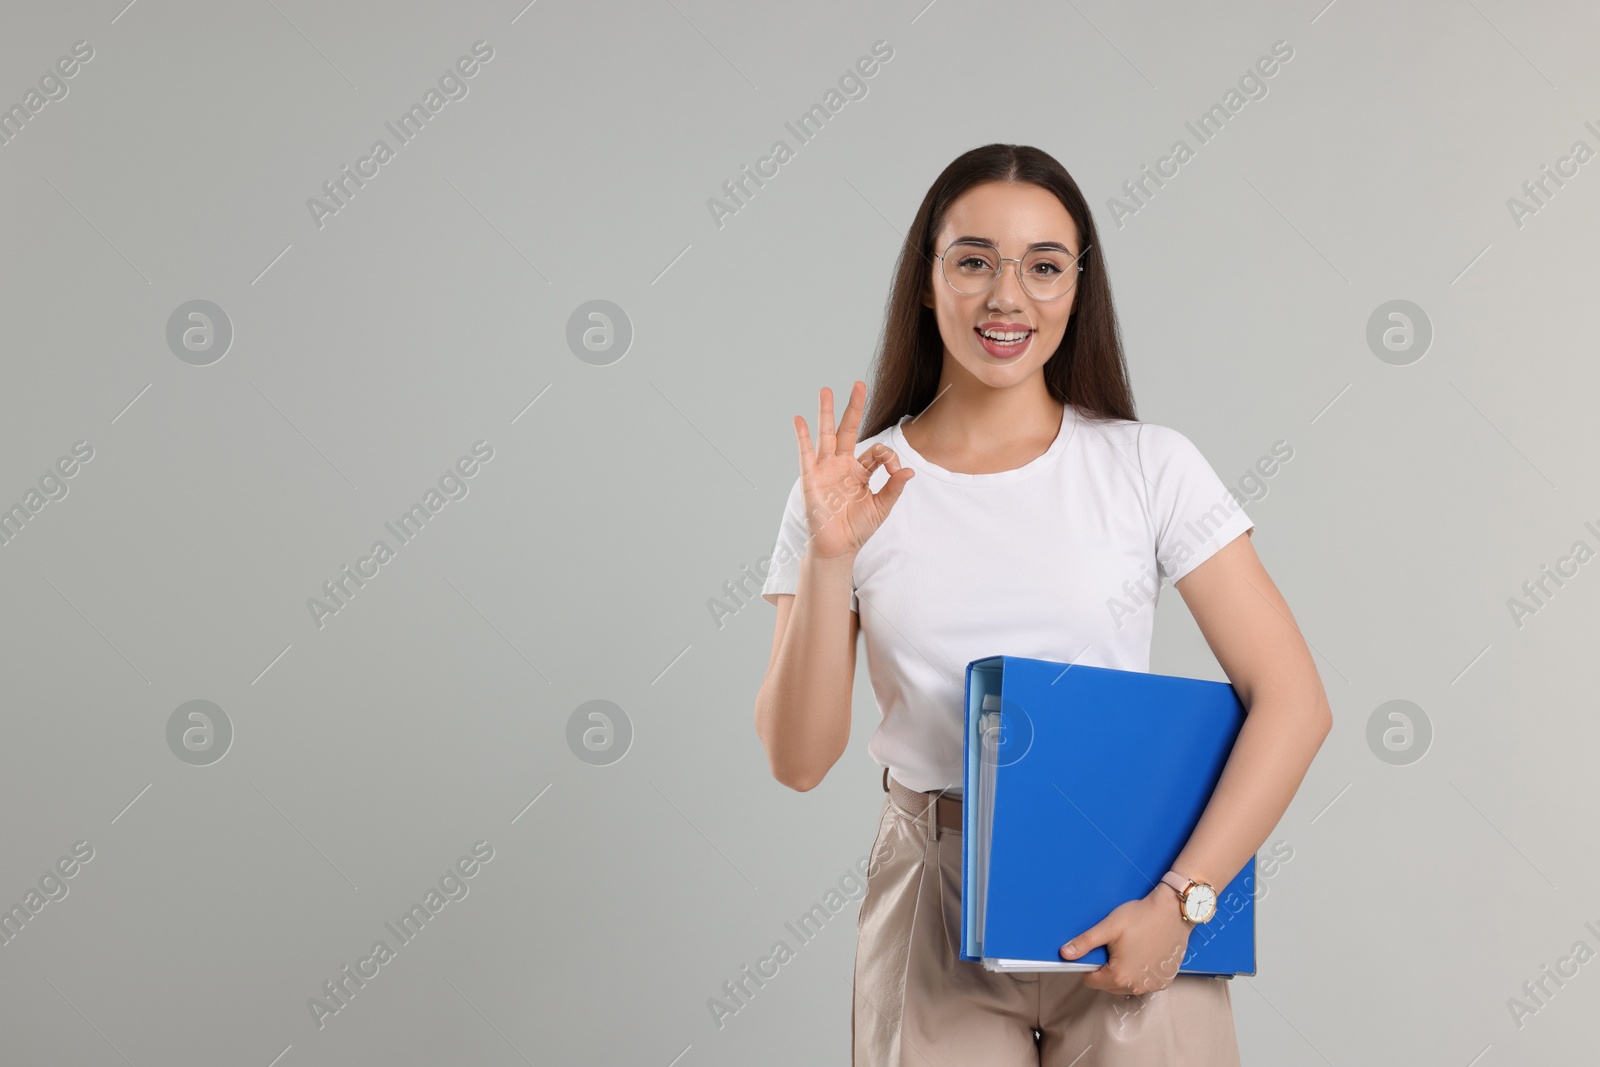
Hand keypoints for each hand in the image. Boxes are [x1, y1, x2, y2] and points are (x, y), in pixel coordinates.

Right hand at [791, 381, 912, 559]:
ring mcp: (825, 469)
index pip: (876, 451)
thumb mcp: (881, 506)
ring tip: (826, 390)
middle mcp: (842, 465)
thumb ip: (893, 488)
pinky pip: (806, 453)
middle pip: (848, 429)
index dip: (889, 457)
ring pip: (827, 435)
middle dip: (854, 407)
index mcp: (861, 471)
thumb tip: (909, 471)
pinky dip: (802, 436)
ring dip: (826, 412)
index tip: (895, 471)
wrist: (838, 547)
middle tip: (858, 384)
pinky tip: (799, 419)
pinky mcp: (811, 478)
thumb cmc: (858, 528)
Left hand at [1059, 884, 1192, 994]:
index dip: (1089, 966)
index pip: (1091, 981)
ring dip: (1123, 972)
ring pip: (1126, 985)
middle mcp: (1137, 986)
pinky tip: (1144, 953)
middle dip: (1106, 969)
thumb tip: (1065, 954)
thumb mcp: (1109, 927)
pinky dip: (1140, 973)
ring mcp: (1153, 985)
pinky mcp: (1165, 981)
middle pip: (1108, 985)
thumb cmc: (1141, 917)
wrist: (1174, 911)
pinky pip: (1144, 983)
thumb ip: (1085, 943)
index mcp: (1120, 976)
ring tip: (1130, 948)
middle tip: (1115, 946)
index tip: (1098, 950)